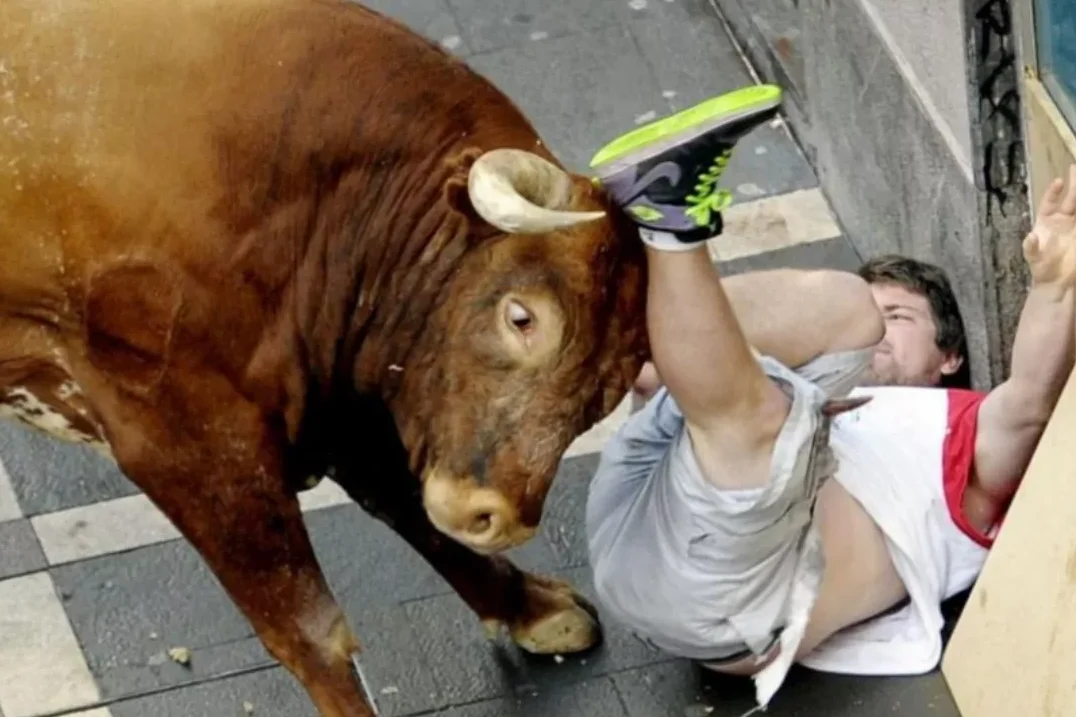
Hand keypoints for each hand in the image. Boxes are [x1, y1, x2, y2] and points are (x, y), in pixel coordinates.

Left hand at [1024, 164, 1075, 287]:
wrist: (1057, 282)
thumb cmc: (1042, 268)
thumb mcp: (1034, 258)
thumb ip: (1031, 247)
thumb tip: (1029, 237)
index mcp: (1046, 222)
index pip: (1050, 201)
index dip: (1054, 191)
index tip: (1059, 181)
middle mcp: (1063, 220)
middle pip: (1071, 199)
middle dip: (1075, 184)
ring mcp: (1075, 226)